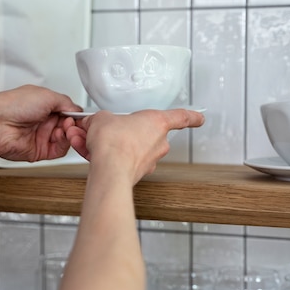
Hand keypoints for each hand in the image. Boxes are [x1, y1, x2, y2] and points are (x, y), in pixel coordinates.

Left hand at [0, 85, 82, 161]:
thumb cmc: (13, 105)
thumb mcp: (47, 95)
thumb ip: (66, 102)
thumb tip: (77, 109)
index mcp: (44, 105)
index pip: (68, 111)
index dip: (76, 114)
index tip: (81, 116)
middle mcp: (43, 120)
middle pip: (69, 126)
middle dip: (73, 124)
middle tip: (71, 122)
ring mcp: (42, 136)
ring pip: (66, 138)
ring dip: (69, 134)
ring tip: (65, 129)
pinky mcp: (40, 151)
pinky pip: (59, 150)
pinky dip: (63, 144)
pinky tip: (60, 136)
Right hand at [65, 108, 204, 183]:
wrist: (109, 170)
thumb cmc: (113, 143)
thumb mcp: (102, 119)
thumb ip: (102, 119)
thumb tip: (95, 124)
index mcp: (157, 122)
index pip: (181, 117)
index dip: (192, 116)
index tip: (200, 118)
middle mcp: (158, 143)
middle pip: (144, 133)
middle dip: (123, 131)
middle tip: (104, 129)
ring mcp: (149, 160)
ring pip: (129, 149)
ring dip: (109, 145)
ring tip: (89, 141)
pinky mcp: (136, 174)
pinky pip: (120, 161)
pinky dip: (105, 157)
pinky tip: (90, 153)